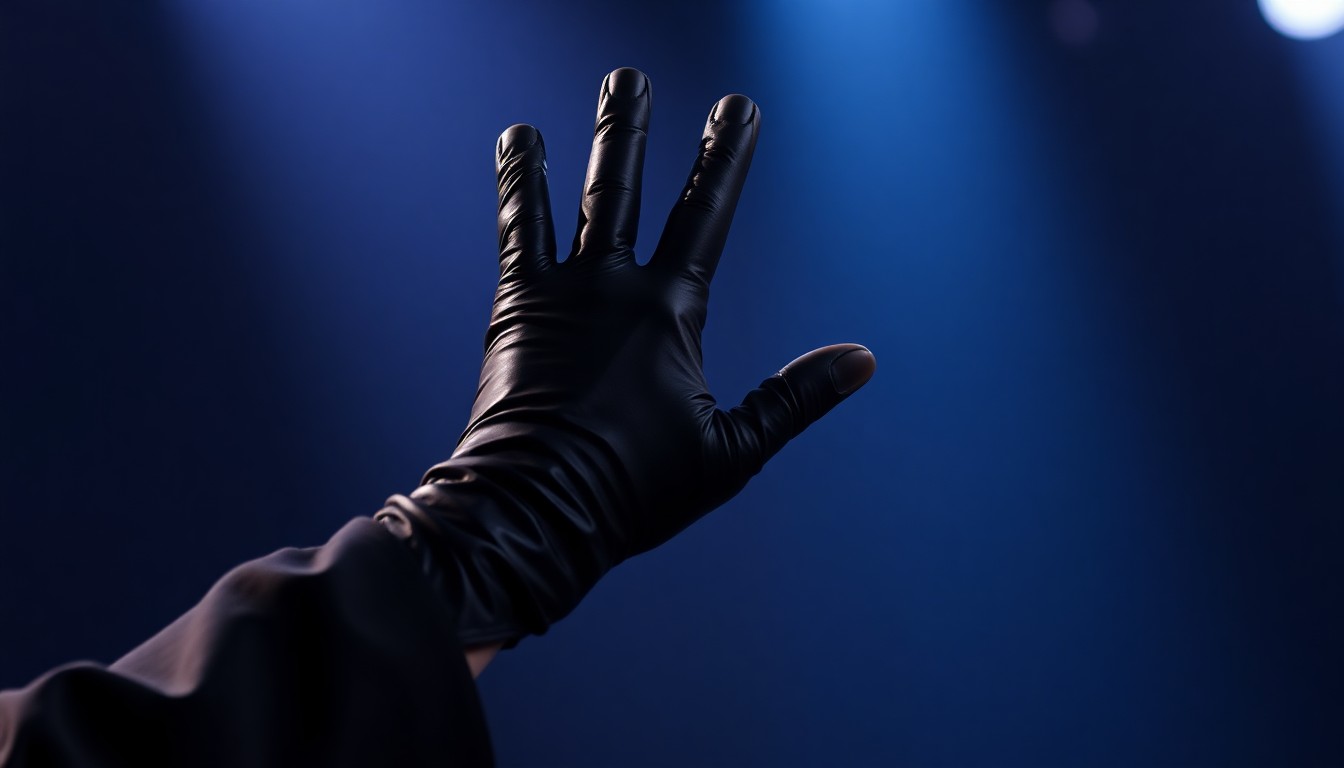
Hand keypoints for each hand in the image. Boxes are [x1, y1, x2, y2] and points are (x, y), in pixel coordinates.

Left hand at [378, 68, 874, 646]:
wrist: (535, 513)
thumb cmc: (634, 490)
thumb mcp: (732, 452)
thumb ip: (796, 398)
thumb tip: (864, 359)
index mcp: (669, 312)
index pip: (704, 215)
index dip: (725, 158)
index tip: (738, 109)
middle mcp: (613, 285)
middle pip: (625, 188)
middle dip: (633, 128)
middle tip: (632, 78)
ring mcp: (560, 293)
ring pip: (574, 198)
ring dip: (579, 143)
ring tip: (579, 97)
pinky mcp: (516, 309)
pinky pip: (519, 231)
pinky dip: (520, 186)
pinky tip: (517, 142)